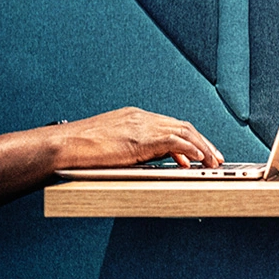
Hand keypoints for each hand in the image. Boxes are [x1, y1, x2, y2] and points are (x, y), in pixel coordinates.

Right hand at [47, 107, 224, 168]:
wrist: (63, 145)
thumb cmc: (78, 149)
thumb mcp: (110, 145)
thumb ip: (131, 149)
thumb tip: (147, 161)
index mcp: (134, 117)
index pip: (170, 125)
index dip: (189, 139)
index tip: (199, 153)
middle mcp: (141, 117)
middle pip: (182, 126)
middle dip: (202, 142)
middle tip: (215, 157)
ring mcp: (141, 125)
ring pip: (183, 132)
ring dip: (202, 147)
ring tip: (213, 161)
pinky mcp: (139, 138)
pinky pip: (173, 141)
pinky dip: (190, 149)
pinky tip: (198, 159)